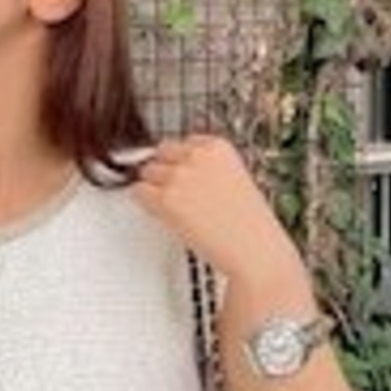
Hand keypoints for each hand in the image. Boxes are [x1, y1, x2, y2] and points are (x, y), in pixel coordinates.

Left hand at [130, 135, 302, 290]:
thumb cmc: (247, 223)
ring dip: (153, 188)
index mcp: (217, 146)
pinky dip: (145, 203)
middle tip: (174, 193)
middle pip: (160, 153)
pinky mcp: (166, 198)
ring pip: (146, 172)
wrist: (252, 248)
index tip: (183, 175)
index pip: (183, 142)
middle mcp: (197, 156)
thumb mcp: (232, 178)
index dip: (181, 162)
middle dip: (164, 172)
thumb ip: (205, 167)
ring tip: (174, 208)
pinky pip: (138, 192)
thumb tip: (179, 169)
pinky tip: (164, 214)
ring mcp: (180, 176)